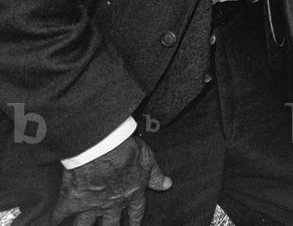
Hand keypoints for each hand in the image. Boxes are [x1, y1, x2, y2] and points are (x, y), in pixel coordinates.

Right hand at [52, 135, 170, 225]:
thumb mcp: (148, 160)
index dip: (135, 221)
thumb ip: (156, 175)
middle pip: (111, 225)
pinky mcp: (72, 201)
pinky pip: (60, 215)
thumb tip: (168, 185)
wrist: (102, 147)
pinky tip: (52, 225)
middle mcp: (112, 204)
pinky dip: (55, 221)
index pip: (136, 212)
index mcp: (131, 193)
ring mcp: (91, 205)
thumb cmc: (127, 150)